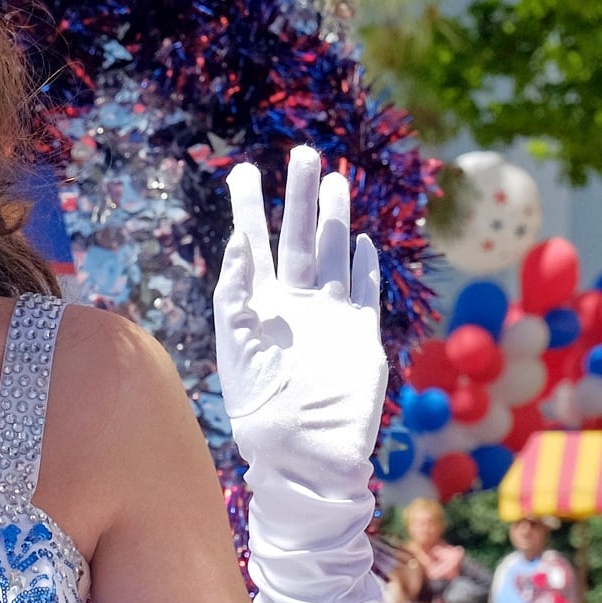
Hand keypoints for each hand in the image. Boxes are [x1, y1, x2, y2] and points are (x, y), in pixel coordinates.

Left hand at [217, 148, 387, 480]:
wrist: (302, 450)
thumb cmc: (259, 404)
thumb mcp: (236, 342)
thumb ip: (236, 291)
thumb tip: (239, 242)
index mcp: (258, 305)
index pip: (254, 243)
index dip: (249, 208)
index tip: (244, 171)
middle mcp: (294, 306)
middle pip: (299, 237)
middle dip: (302, 196)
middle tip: (306, 152)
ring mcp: (329, 319)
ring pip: (334, 255)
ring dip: (335, 219)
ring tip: (336, 179)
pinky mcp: (360, 337)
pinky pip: (364, 293)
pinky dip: (366, 267)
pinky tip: (365, 242)